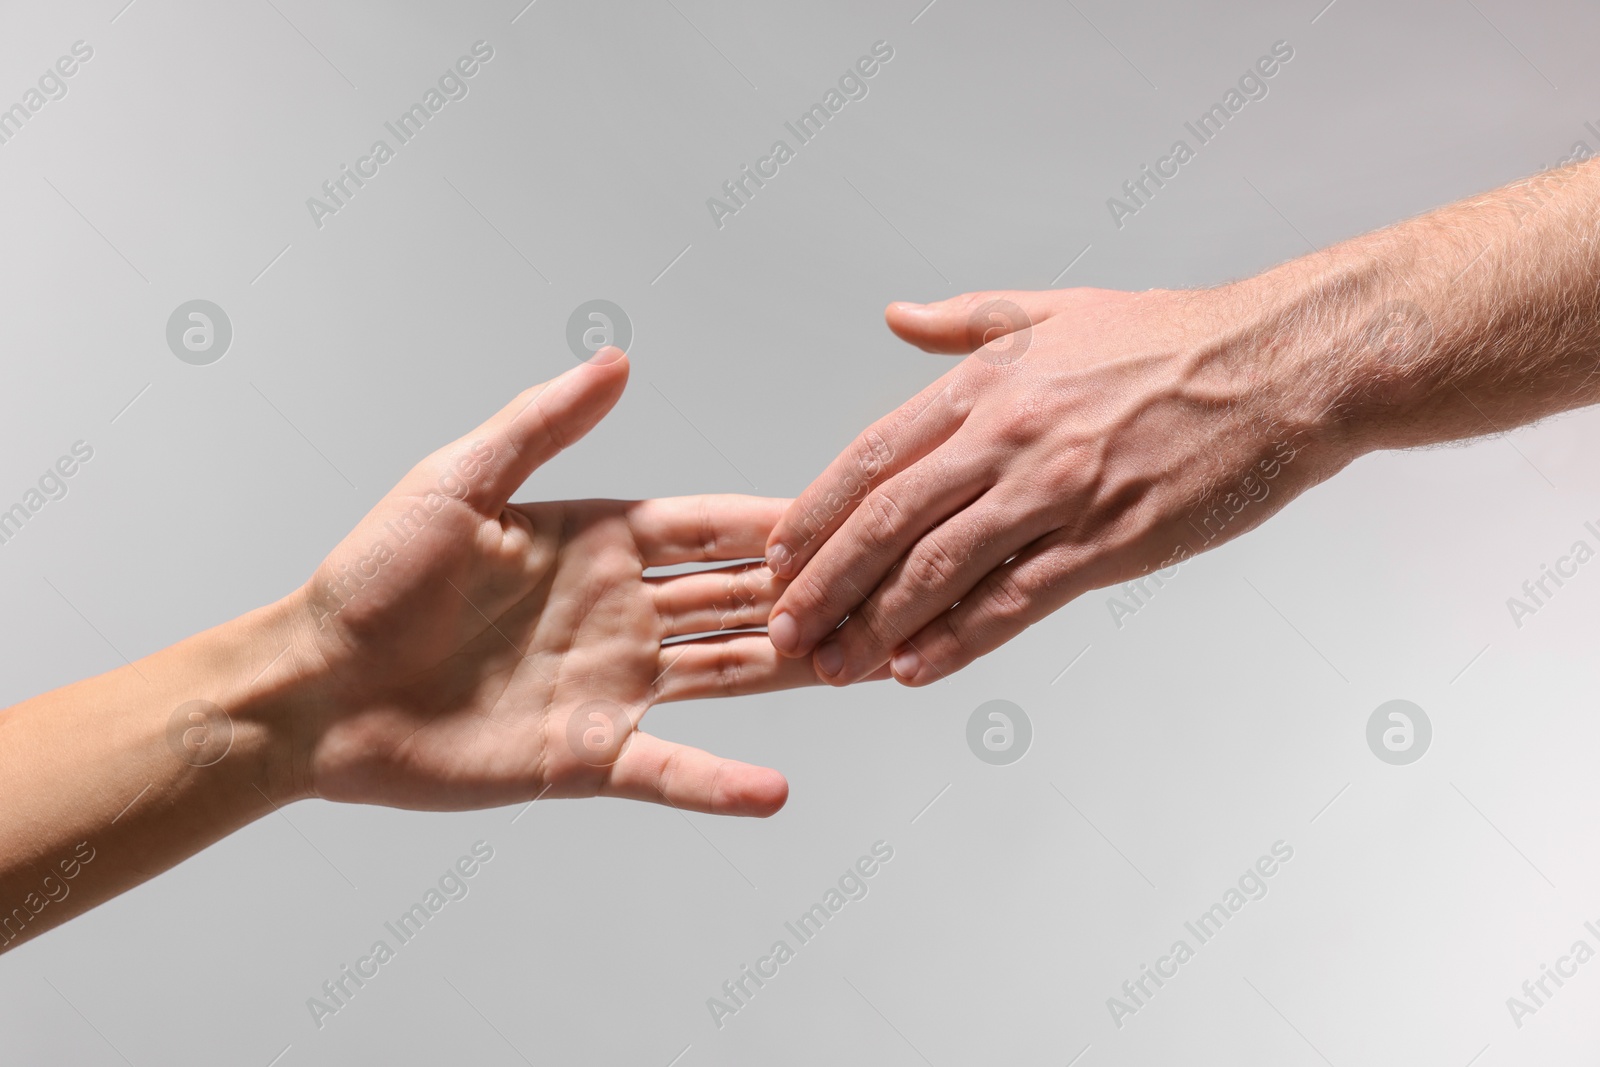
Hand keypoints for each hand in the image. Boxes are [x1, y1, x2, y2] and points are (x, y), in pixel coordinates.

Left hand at [284, 349, 838, 816]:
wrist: (312, 686)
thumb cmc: (369, 577)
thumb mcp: (457, 482)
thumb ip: (542, 425)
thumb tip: (616, 359)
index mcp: (595, 542)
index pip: (706, 526)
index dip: (768, 523)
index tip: (840, 513)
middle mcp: (616, 611)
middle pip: (734, 598)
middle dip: (805, 594)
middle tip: (885, 589)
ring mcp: (608, 684)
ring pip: (725, 675)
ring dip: (792, 672)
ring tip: (864, 669)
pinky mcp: (584, 754)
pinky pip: (667, 769)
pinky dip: (720, 785)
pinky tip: (775, 791)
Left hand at [762, 286, 1343, 685]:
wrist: (1280, 364)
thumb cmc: (1171, 338)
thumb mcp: (1055, 309)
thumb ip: (965, 320)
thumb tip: (898, 315)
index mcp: (987, 384)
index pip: (872, 458)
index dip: (815, 515)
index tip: (777, 557)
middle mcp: (1009, 437)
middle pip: (888, 521)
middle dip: (825, 583)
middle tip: (785, 630)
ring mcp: (1058, 491)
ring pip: (940, 569)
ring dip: (876, 625)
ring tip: (834, 665)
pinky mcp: (1109, 541)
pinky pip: (1015, 601)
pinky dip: (959, 640)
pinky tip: (916, 669)